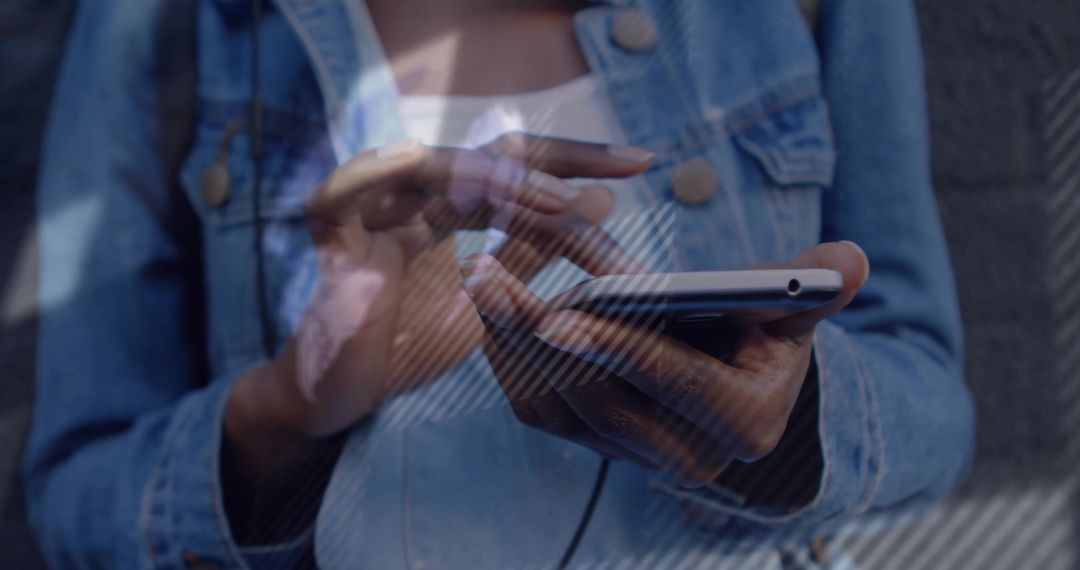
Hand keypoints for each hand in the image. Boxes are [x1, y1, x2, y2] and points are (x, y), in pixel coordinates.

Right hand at [226, 133, 653, 453]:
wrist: (340, 397)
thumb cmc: (408, 344)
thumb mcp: (491, 301)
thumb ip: (531, 253)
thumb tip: (598, 202)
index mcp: (450, 208)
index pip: (519, 169)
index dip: (576, 163)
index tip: (639, 165)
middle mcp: (415, 197)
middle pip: (491, 156)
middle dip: (562, 161)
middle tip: (626, 168)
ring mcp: (372, 207)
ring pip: (440, 168)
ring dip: (503, 182)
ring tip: (564, 206)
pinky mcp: (329, 231)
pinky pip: (351, 186)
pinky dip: (389, 172)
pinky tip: (438, 172)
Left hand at [461, 241, 869, 486]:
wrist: (742, 391)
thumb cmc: (767, 338)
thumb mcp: (792, 312)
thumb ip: (813, 288)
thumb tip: (850, 259)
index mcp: (740, 423)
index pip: (668, 380)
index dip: (614, 346)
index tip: (557, 313)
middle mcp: (683, 455)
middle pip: (596, 397)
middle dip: (538, 337)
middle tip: (492, 277)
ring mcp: (633, 456)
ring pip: (556, 406)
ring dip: (513, 344)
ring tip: (483, 281)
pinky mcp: (595, 445)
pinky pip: (540, 410)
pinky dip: (511, 360)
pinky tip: (493, 310)